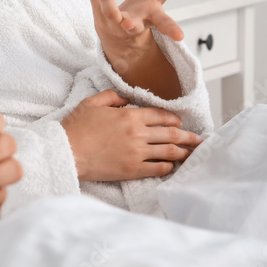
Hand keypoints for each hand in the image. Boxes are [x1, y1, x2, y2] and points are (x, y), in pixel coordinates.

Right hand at [60, 89, 201, 180]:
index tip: (180, 122)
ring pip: (170, 152)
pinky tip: (172, 166)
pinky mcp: (133, 169)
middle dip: (189, 136)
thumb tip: (127, 99)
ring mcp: (137, 153)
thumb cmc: (76, 127)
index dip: (174, 119)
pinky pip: (158, 168)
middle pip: (172, 134)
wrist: (66, 151)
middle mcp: (138, 133)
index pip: (161, 116)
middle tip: (200, 139)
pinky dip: (169, 167)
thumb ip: (112, 96)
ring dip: (184, 152)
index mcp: (129, 115)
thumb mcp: (91, 102)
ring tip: (193, 153)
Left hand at [81, 0, 183, 97]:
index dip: (172, 29)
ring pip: (107, 9)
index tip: (179, 36)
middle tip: (127, 23)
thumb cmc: (142, 14)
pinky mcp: (97, 11)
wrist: (120, 36)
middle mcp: (131, 24)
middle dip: (130, 25)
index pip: (164, 24)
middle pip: (132, 25)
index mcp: (151, 20)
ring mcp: (112, 20)